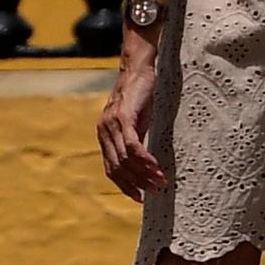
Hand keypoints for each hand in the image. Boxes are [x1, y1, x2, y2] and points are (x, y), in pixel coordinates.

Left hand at [96, 57, 164, 200]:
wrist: (137, 67)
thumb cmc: (140, 93)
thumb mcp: (136, 120)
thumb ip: (135, 137)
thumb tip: (144, 160)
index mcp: (105, 135)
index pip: (111, 169)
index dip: (124, 185)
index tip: (139, 197)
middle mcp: (104, 132)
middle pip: (118, 168)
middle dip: (136, 183)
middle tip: (154, 192)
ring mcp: (112, 125)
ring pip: (125, 159)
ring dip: (144, 174)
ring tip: (160, 182)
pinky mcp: (123, 118)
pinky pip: (133, 146)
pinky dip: (145, 159)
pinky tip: (156, 167)